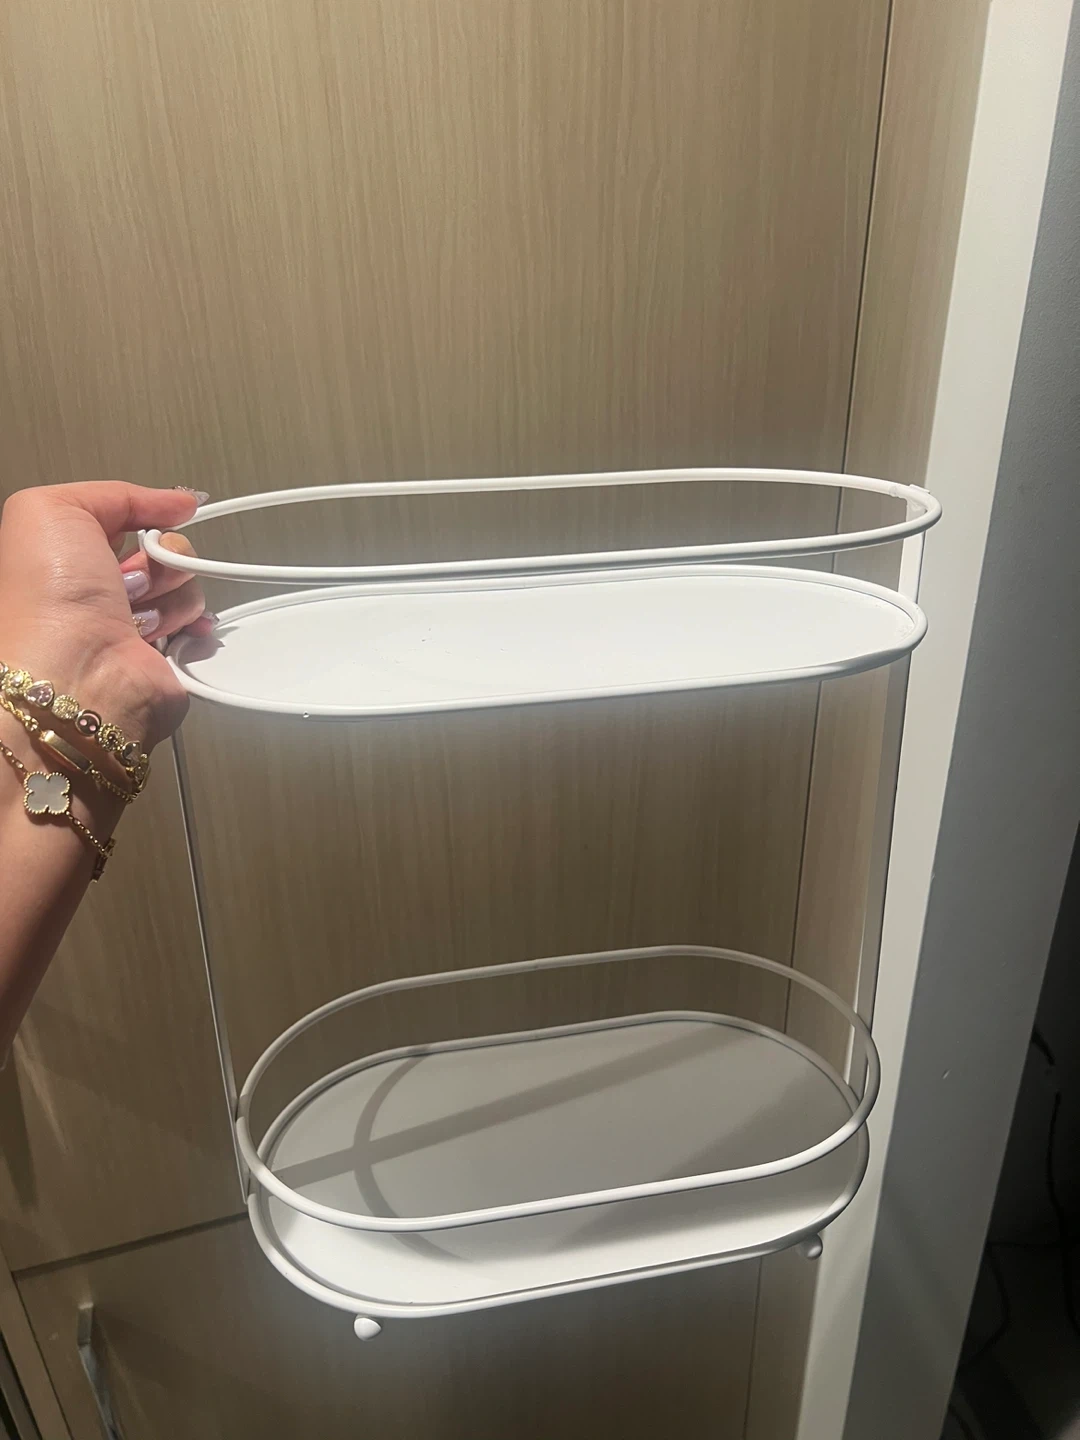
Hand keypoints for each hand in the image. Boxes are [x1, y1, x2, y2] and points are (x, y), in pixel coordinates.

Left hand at [0, 483, 214, 749]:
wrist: (78, 675)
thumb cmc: (50, 601)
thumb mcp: (50, 510)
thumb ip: (114, 493)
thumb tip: (174, 502)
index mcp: (74, 551)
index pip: (134, 517)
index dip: (147, 515)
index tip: (152, 520)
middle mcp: (105, 586)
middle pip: (167, 548)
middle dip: (159, 557)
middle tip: (127, 579)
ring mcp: (138, 621)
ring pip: (187, 584)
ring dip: (170, 593)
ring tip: (136, 616)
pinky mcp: (166, 653)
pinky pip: (201, 622)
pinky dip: (193, 623)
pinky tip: (169, 631)